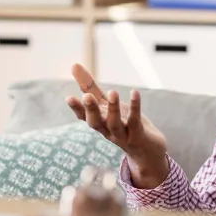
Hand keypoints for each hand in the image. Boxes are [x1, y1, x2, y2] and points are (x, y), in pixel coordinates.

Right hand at [66, 64, 168, 188]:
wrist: (147, 151)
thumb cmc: (123, 124)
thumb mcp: (106, 105)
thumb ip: (90, 87)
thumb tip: (73, 64)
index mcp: (98, 121)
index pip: (83, 116)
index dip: (76, 108)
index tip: (69, 98)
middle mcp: (107, 130)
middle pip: (96, 123)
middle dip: (91, 110)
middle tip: (87, 96)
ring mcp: (122, 135)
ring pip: (115, 124)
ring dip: (113, 109)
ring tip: (113, 92)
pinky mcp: (138, 135)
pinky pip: (135, 121)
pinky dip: (135, 108)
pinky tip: (135, 93)